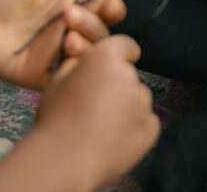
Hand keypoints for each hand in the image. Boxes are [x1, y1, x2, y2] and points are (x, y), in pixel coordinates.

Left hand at [0, 0, 126, 88]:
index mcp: (69, 4)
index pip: (103, 9)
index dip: (113, 9)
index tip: (113, 7)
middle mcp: (68, 30)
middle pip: (101, 34)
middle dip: (95, 26)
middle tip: (70, 17)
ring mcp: (56, 55)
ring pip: (89, 59)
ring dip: (88, 50)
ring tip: (69, 40)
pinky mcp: (42, 75)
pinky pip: (67, 80)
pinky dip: (74, 74)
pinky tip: (65, 61)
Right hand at [30, 36, 159, 188]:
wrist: (64, 160)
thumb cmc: (55, 119)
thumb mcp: (58, 81)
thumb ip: (78, 64)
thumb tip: (86, 59)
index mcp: (106, 57)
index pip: (125, 45)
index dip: (120, 55)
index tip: (114, 66)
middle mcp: (129, 76)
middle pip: (128, 76)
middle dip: (117, 86)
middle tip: (96, 107)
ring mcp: (143, 103)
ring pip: (137, 100)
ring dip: (126, 108)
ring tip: (101, 127)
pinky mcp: (150, 127)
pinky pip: (145, 122)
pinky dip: (134, 129)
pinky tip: (112, 139)